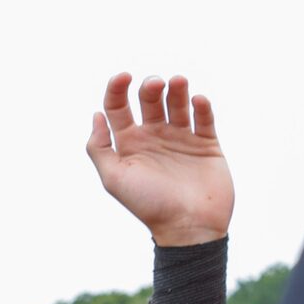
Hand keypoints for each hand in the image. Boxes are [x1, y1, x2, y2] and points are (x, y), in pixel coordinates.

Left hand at [86, 74, 233, 246]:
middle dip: (151, 86)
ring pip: (178, 103)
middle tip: (156, 84)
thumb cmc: (149, 205)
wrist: (189, 227)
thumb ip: (99, 148)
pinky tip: (198, 100)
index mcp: (130, 143)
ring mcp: (181, 140)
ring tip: (178, 81)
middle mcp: (154, 137)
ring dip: (177, 89)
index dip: (117, 87)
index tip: (124, 76)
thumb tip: (96, 115)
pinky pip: (204, 118)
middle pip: (150, 100)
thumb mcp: (114, 178)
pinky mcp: (206, 145)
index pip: (118, 107)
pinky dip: (202, 106)